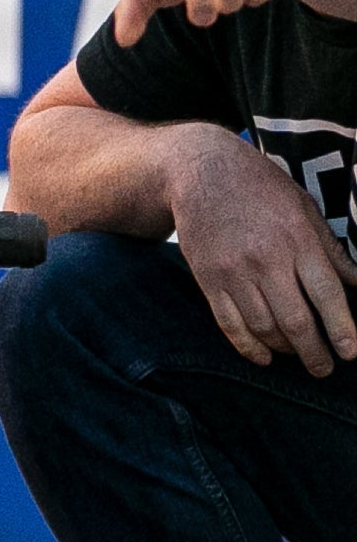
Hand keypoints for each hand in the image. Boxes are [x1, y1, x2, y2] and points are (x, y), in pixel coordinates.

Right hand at [170, 129, 356, 371]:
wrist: (201, 172)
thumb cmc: (261, 188)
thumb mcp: (304, 209)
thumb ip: (329, 249)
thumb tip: (356, 283)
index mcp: (298, 240)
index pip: (327, 295)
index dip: (341, 329)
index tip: (350, 352)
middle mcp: (266, 260)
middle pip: (295, 320)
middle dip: (314, 352)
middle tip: (324, 369)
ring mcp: (233, 271)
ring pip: (262, 326)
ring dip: (284, 350)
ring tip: (298, 358)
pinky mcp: (208, 279)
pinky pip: (228, 323)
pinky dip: (246, 346)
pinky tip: (262, 357)